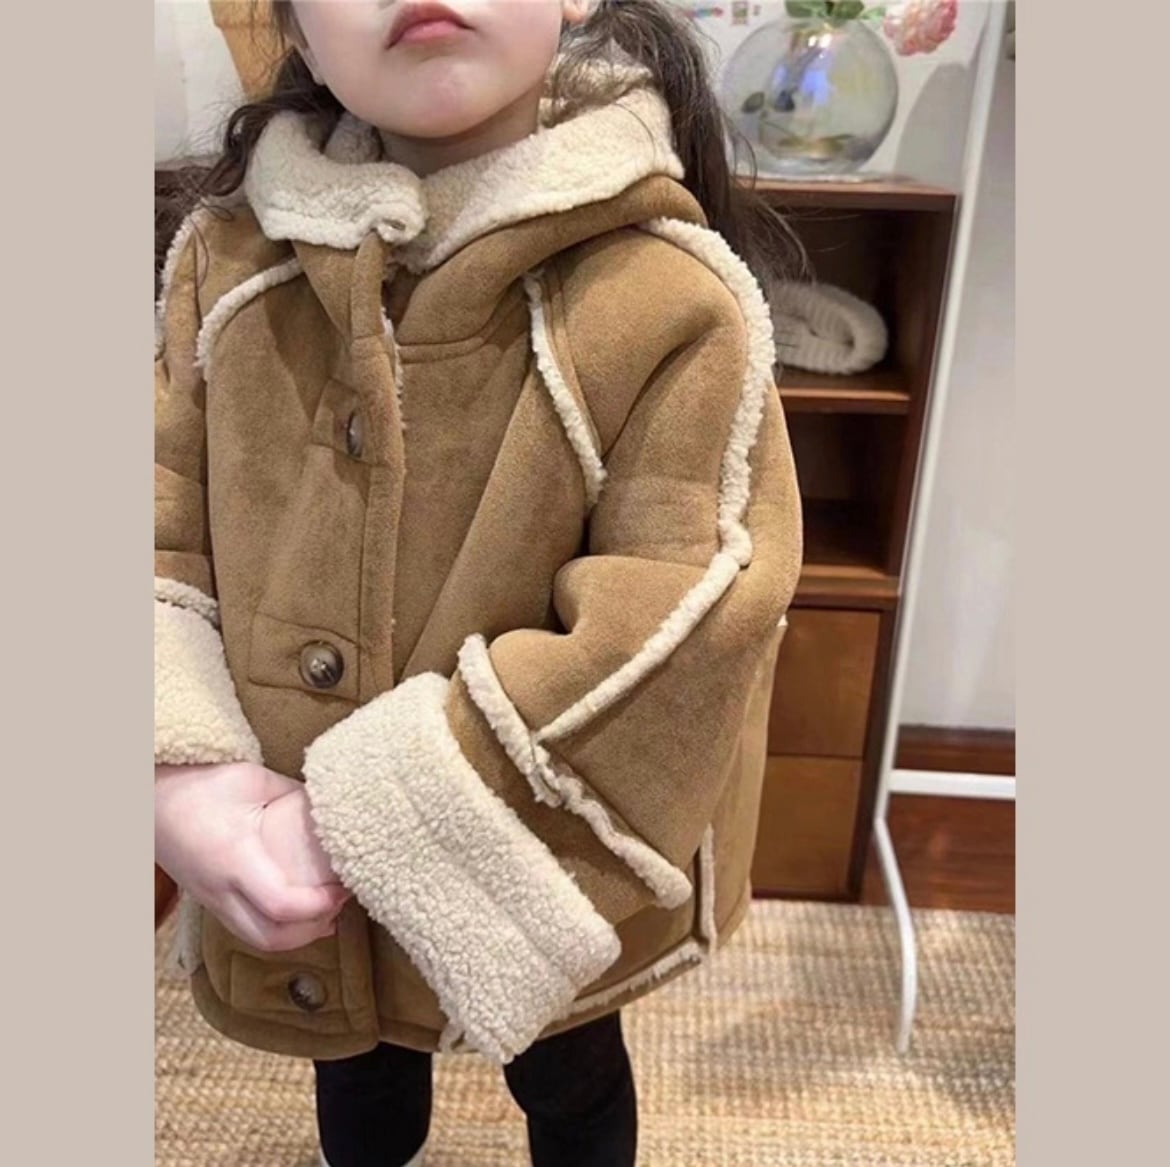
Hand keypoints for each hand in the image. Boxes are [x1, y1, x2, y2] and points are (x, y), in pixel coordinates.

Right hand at [155, 761, 351, 952]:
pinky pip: (246, 929)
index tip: (343, 888)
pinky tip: (299, 912)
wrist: (149, 798)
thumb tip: (330, 808)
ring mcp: (211, 900)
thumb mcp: (254, 779)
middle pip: (271, 938)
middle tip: (342, 902)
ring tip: (327, 911)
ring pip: (257, 940)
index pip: (281, 904)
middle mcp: (220, 889)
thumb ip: (294, 794)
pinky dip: (277, 928)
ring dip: (296, 935)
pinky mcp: (209, 901)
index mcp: (234, 859)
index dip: (319, 905)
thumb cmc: (201, 783)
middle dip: (313, 929)